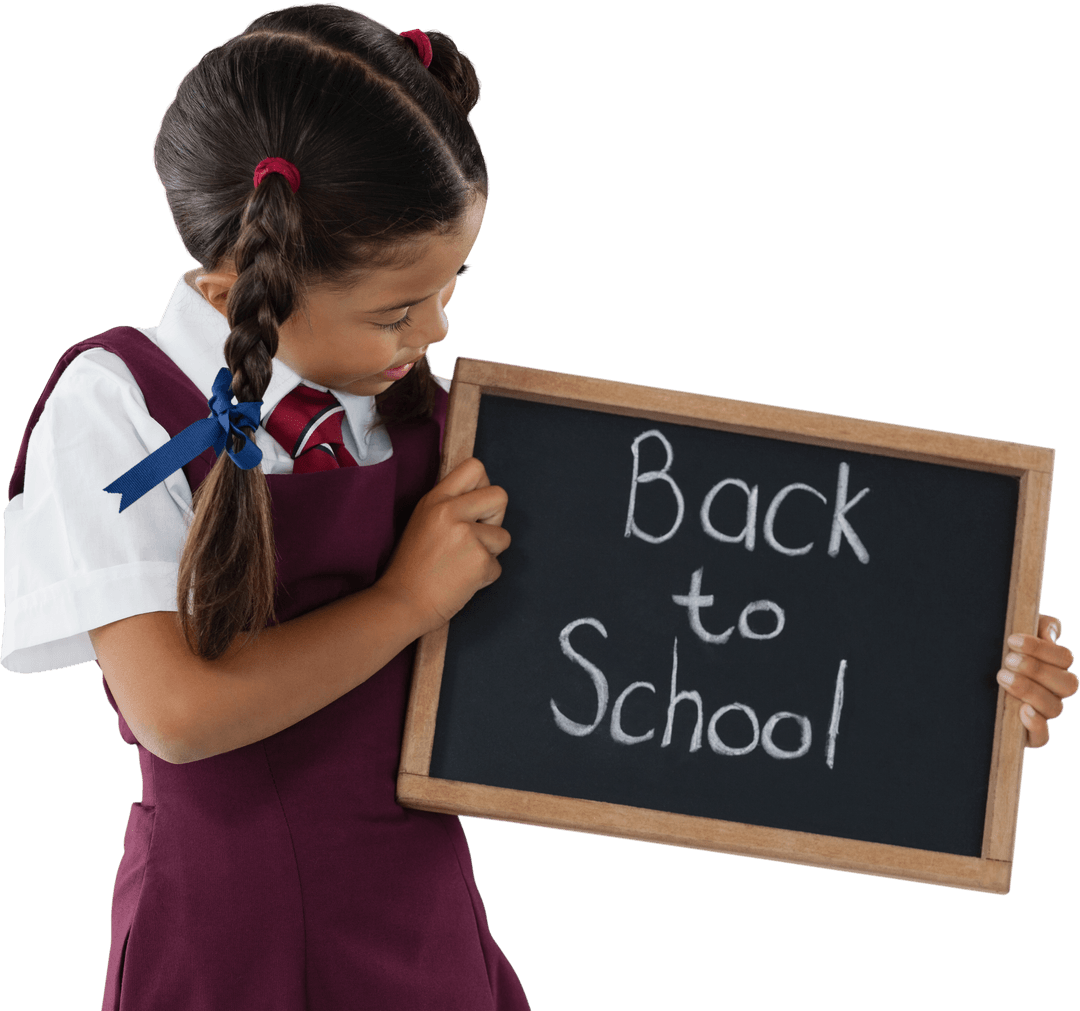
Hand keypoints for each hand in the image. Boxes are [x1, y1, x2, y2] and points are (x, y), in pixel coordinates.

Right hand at [378, 456, 509, 634]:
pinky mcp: (480, 561)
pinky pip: (497, 565)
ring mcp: (467, 535)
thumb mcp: (422, 521)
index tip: (476, 505)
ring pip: (503, 536)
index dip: (483, 485)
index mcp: (435, 499)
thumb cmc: (412, 566)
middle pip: (500, 496)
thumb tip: (479, 495)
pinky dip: (484, 576)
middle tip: (476, 536)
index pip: (475, 467)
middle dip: (496, 518)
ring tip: (461, 563)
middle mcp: (451, 512)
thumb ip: (448, 505)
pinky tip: (462, 580)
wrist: (403, 602)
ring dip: (489, 553)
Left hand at [996, 615, 1076, 747]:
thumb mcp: (1011, 634)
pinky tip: (1022, 711)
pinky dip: (1036, 725)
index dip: (1041, 648)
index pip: (1064, 658)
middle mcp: (1054, 691)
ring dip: (1030, 691)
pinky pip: (1042, 737)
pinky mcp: (1029, 734)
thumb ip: (1034, 625)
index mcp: (1055, 666)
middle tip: (1008, 660)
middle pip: (1067, 683)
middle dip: (1036, 669)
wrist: (968, 684)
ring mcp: (1043, 713)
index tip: (1011, 640)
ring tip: (1002, 677)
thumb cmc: (997, 654)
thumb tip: (1048, 633)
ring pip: (1054, 707)